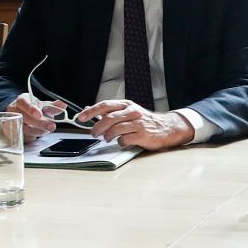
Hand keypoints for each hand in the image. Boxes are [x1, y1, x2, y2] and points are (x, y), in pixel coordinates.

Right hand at [6, 92, 65, 141]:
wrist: (24, 119)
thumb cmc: (34, 111)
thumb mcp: (44, 108)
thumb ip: (53, 107)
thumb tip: (62, 105)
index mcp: (22, 100)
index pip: (23, 102)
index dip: (31, 108)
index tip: (39, 114)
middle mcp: (14, 110)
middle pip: (24, 117)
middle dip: (39, 123)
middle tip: (51, 126)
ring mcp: (12, 121)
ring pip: (24, 128)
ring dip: (37, 131)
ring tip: (46, 130)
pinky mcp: (12, 132)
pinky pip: (21, 135)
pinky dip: (31, 136)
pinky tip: (36, 135)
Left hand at [75, 99, 194, 150]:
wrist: (166, 128)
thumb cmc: (145, 121)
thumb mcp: (127, 112)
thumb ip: (110, 111)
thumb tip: (89, 109)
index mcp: (126, 105)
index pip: (105, 105)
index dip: (91, 111)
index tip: (81, 118)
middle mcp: (132, 112)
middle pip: (109, 118)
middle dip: (97, 127)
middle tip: (93, 133)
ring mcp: (138, 123)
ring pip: (115, 129)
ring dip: (108, 136)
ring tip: (107, 139)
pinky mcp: (142, 135)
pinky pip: (125, 139)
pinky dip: (120, 142)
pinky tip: (121, 142)